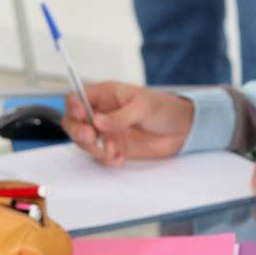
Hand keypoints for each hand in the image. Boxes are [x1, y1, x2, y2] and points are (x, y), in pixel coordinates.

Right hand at [63, 81, 194, 164]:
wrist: (182, 130)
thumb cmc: (164, 108)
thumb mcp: (143, 107)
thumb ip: (120, 116)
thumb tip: (98, 121)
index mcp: (106, 95)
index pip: (77, 98)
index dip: (74, 107)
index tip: (82, 116)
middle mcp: (101, 112)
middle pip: (73, 121)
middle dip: (77, 131)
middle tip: (91, 137)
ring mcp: (106, 131)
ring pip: (84, 141)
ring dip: (93, 149)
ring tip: (113, 151)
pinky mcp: (113, 147)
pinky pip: (99, 156)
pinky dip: (106, 159)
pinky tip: (119, 158)